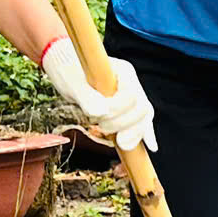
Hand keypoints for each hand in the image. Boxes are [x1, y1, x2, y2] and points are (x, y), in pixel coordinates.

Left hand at [40, 39, 156, 150]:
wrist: (66, 69)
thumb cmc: (68, 72)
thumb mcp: (73, 84)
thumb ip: (87, 97)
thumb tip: (101, 112)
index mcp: (123, 72)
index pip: (131, 95)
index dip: (117, 110)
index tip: (97, 116)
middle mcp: (132, 83)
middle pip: (142, 109)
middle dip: (123, 124)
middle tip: (101, 127)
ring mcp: (132, 96)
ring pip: (144, 117)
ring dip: (132, 133)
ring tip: (116, 140)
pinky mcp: (128, 109)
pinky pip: (142, 122)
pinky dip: (144, 134)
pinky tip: (151, 147)